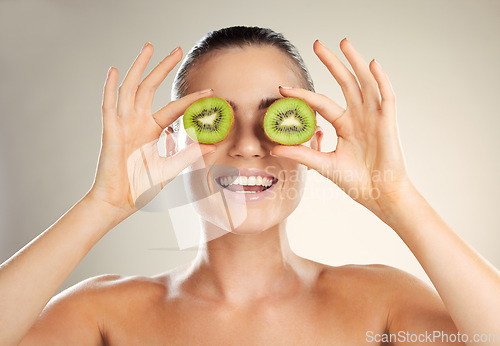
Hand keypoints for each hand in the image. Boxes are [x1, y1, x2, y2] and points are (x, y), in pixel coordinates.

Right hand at [87, 43, 215, 217]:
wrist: (120, 202)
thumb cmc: (142, 186)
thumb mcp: (171, 168)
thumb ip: (189, 155)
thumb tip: (211, 145)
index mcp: (151, 130)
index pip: (173, 108)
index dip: (190, 99)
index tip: (210, 91)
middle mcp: (137, 122)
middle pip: (150, 87)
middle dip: (162, 67)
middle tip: (177, 49)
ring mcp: (122, 124)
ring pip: (130, 88)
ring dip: (139, 67)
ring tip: (149, 47)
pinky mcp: (110, 131)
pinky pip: (108, 105)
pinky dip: (109, 87)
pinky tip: (112, 70)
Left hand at [271, 38, 413, 216]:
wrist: (379, 195)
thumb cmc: (356, 181)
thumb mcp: (324, 165)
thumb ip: (302, 154)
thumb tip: (274, 148)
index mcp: (345, 125)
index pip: (321, 103)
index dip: (303, 95)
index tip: (283, 89)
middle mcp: (359, 116)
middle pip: (344, 82)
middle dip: (332, 63)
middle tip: (317, 44)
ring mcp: (374, 117)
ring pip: (364, 83)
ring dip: (355, 62)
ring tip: (343, 42)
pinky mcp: (388, 122)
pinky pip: (386, 96)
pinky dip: (381, 79)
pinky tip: (372, 64)